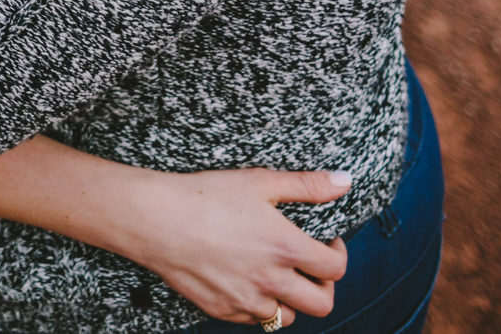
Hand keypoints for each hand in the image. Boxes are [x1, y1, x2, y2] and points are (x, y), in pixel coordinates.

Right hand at [110, 168, 350, 325]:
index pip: (335, 269)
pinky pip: (252, 318)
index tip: (326, 243)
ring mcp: (245, 299)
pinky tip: (244, 278)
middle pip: (321, 305)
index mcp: (285, 248)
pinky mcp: (221, 309)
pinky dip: (256, 303)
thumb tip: (345, 181)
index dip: (338, 255)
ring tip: (276, 274)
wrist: (154, 219)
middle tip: (309, 267)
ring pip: (286, 316)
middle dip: (323, 287)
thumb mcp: (259, 181)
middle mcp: (270, 281)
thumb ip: (306, 185)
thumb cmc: (205, 195)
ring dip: (289, 299)